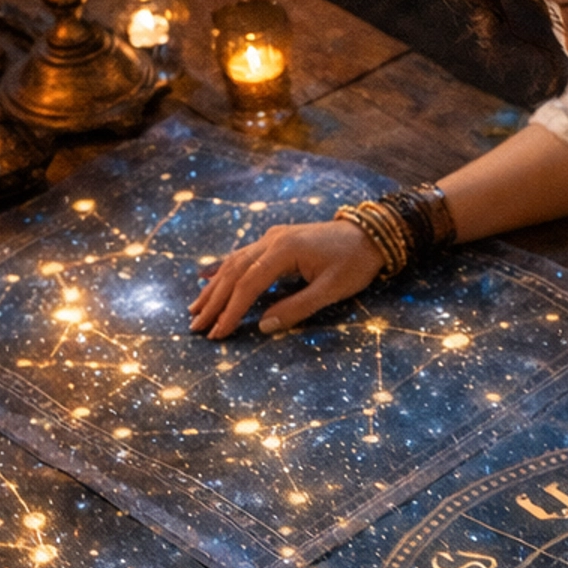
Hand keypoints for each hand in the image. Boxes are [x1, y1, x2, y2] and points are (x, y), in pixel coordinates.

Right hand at [189, 220, 382, 338]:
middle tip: (196, 326)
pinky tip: (205, 276)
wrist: (371, 234)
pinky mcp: (276, 239)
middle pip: (234, 272)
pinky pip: (243, 255)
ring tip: (195, 308)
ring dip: (214, 287)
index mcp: (284, 250)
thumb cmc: (355, 263)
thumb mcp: (330, 290)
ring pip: (234, 263)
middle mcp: (272, 239)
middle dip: (214, 301)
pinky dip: (223, 268)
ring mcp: (272, 237)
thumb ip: (297, 308)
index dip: (232, 311)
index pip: (249, 284)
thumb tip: (263, 326)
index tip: (218, 333)